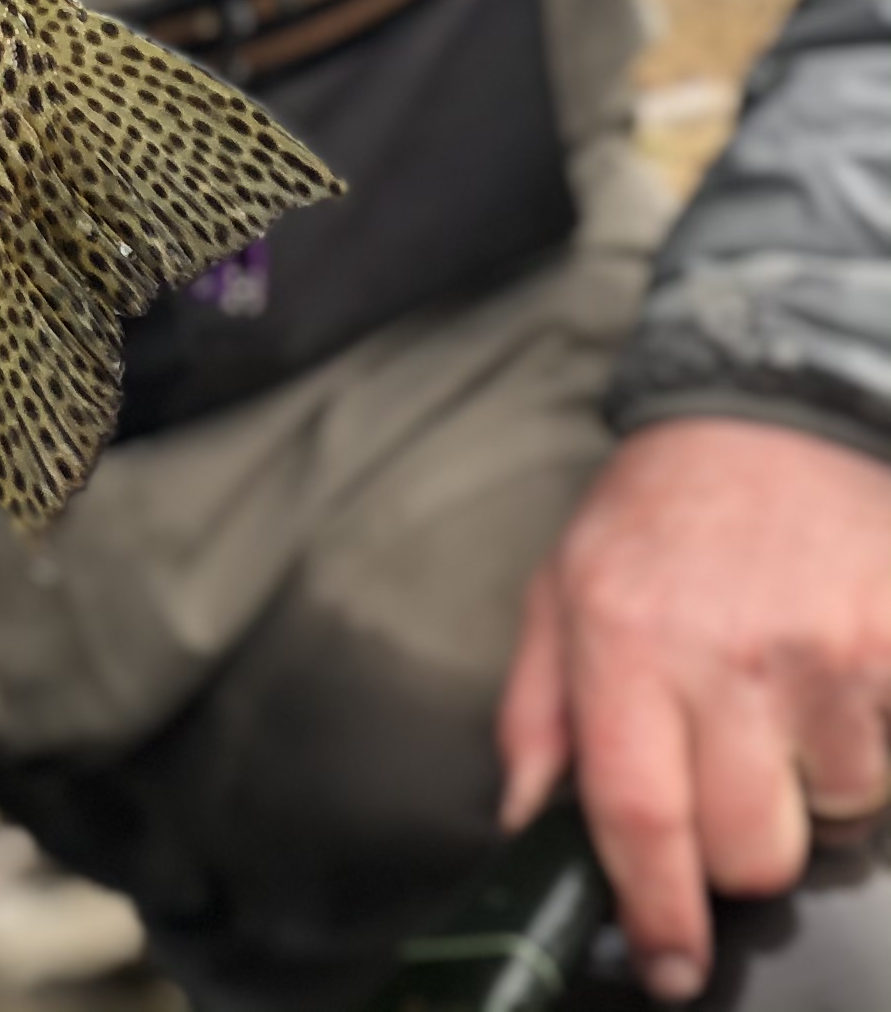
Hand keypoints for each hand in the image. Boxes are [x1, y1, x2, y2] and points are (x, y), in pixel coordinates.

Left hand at [498, 416, 890, 1000]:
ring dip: (806, 787)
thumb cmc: (651, 520)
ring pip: (832, 810)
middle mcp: (723, 650)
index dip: (656, 911)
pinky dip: (862, 745)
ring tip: (776, 705)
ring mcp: (824, 649)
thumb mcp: (557, 597)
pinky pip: (889, 761)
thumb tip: (524, 825)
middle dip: (737, 850)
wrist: (761, 421)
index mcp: (621, 641)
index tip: (667, 967)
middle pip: (749, 846)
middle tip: (725, 787)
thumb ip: (535, 717)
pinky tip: (829, 686)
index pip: (637, 814)